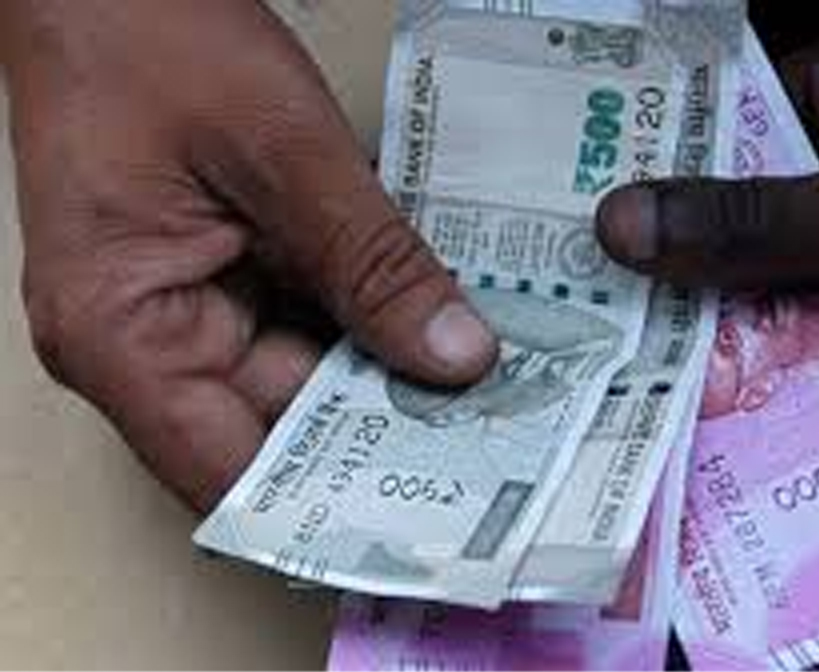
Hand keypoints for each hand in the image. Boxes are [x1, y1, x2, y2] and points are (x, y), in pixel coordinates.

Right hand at [2, 0, 497, 510]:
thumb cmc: (147, 36)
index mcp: (121, 338)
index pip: (233, 474)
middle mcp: (147, 345)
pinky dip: (369, 322)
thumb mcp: (281, 151)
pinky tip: (442, 323)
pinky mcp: (223, 278)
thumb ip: (372, 260)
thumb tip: (455, 357)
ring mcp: (186, 312)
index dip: (334, 508)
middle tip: (498, 437)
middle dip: (388, 432)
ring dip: (389, 375)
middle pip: (283, 431)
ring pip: (306, 379)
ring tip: (490, 386)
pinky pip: (308, 323)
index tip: (433, 514)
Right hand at [597, 1, 818, 382]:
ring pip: (815, 253)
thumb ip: (768, 222)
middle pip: (771, 187)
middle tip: (610, 308)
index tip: (580, 212)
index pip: (740, 100)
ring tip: (672, 362)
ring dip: (762, 308)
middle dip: (704, 252)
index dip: (659, 156)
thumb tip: (625, 224)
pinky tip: (775, 392)